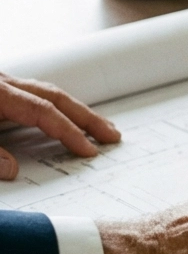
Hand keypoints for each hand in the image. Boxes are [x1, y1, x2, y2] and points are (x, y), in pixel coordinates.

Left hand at [0, 73, 120, 179]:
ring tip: (96, 125)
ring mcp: (2, 83)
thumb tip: (12, 169)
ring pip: (48, 92)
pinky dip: (56, 106)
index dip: (69, 130)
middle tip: (111, 133)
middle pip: (55, 96)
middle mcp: (4, 84)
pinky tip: (63, 115)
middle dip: (86, 117)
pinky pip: (36, 94)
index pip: (44, 111)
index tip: (88, 149)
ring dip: (74, 109)